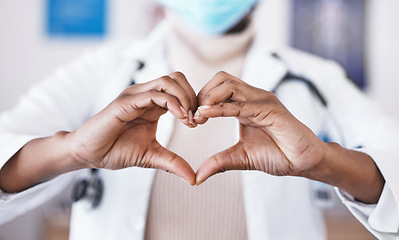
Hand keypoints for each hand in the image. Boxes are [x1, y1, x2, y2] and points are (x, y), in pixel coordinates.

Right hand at [67, 72, 197, 184]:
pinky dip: (172, 103)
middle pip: (177, 78)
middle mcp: (145, 95)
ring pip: (168, 81)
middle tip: (197, 118)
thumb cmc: (116, 150)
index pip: (180, 89)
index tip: (198, 122)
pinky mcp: (126, 102)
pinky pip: (154, 94)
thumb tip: (194, 178)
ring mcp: (135, 96)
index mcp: (152, 104)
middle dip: (193, 96)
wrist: (89, 154)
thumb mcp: (152, 156)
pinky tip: (180, 117)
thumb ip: (173, 163)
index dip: (194, 103)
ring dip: (185, 98)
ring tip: (189, 119)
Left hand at [194, 72, 327, 184]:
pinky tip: (207, 114)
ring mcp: (262, 100)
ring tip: (198, 117)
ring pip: (228, 84)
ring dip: (208, 98)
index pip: (217, 88)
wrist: (304, 162)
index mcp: (245, 104)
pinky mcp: (271, 109)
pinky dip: (221, 108)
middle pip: (220, 79)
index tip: (191, 120)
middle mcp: (253, 97)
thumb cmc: (277, 155)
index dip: (201, 101)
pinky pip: (241, 104)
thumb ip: (219, 162)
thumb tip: (196, 177)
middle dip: (202, 94)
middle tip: (193, 117)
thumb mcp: (240, 158)